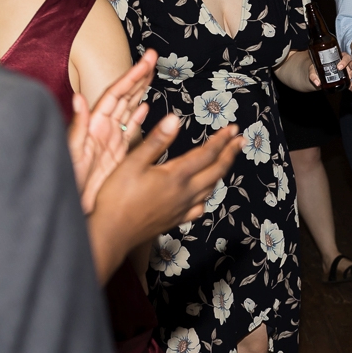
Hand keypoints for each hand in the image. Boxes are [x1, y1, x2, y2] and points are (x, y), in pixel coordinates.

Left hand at [68, 49, 155, 212]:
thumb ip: (77, 127)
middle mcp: (103, 129)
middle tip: (153, 57)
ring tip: (150, 73)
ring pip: (129, 109)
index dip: (132, 76)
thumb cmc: (68, 183)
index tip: (147, 60)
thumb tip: (78, 99)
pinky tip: (145, 108)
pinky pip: (130, 130)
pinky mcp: (116, 153)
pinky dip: (138, 117)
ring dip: (140, 90)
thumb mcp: (71, 155)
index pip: (116, 94)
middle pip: (124, 96)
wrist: (73, 207)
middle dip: (139, 76)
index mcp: (95, 125)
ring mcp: (110, 140)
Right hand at [89, 114, 241, 248]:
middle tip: (240, 140)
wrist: (111, 233)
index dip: (222, 140)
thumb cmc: (116, 197)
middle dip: (230, 154)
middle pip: (216, 171)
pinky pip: (200, 207)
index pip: (207, 154)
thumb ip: (156, 141)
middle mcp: (185, 193)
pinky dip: (207, 196)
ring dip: (221, 172)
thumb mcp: (132, 163)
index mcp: (177, 176)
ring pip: (211, 189)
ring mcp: (183, 208)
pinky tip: (204, 195)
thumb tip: (175, 119)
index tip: (233, 129)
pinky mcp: (176, 220)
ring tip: (226, 161)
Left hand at [308, 50, 351, 93]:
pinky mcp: (347, 81)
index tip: (339, 67)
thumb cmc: (317, 69)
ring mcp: (347, 73)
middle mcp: (345, 64)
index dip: (344, 61)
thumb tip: (317, 83)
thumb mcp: (313, 69)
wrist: (318, 76)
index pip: (344, 56)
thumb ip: (313, 75)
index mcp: (338, 58)